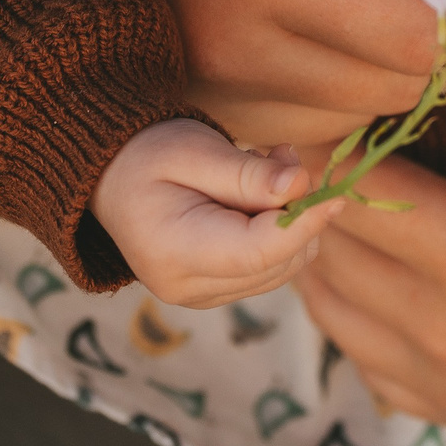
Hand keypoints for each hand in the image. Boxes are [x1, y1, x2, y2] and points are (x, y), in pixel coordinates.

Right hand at [91, 121, 345, 308]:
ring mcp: (201, 296)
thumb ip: (247, 174)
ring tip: (266, 167)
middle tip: (282, 158)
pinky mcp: (215, 291)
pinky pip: (268, 268)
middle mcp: (188, 288)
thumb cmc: (146, 154)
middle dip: (297, 215)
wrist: (109, 177)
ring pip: (280, 269)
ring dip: (290, 221)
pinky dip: (277, 232)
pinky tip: (258, 194)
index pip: (258, 253)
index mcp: (175, 253)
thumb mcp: (194, 149)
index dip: (304, 224)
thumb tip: (301, 188)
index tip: (336, 195)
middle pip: (276, 265)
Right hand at [122, 0, 445, 149]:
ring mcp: (212, 97)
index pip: (420, 39)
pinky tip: (315, 39)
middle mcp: (234, 50)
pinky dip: (339, 98)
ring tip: (352, 1)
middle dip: (429, 44)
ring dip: (384, 75)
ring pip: (365, 120)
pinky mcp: (207, 124)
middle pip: (399, 88)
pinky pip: (319, 138)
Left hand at [296, 0, 445, 443]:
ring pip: (327, 302)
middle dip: (322, 175)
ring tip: (361, 168)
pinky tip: (390, 243)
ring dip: (328, 234)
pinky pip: (356, 350)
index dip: (335, 129)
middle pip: (324, 245)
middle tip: (339, 111)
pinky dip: (353, 297)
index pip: (354, 188)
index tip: (349, 80)